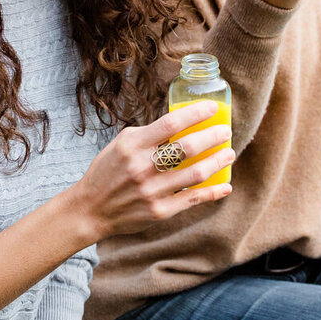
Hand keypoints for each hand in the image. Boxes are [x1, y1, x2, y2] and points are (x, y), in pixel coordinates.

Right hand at [71, 101, 233, 241]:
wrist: (91, 209)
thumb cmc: (109, 171)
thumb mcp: (122, 144)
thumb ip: (149, 134)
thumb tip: (183, 122)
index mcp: (132, 145)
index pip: (171, 123)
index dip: (196, 114)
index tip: (212, 108)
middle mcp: (142, 167)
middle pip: (188, 148)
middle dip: (213, 137)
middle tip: (226, 131)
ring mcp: (152, 191)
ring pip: (196, 174)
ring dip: (218, 162)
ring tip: (229, 154)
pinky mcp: (160, 211)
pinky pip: (193, 199)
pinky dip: (213, 192)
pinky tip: (225, 185)